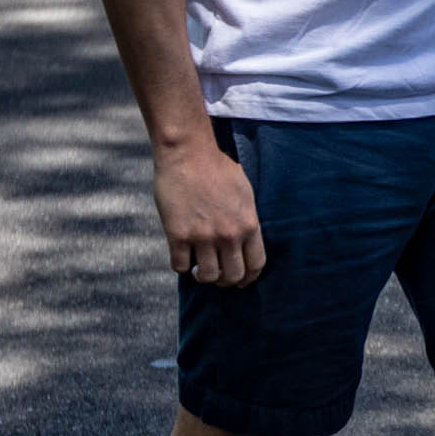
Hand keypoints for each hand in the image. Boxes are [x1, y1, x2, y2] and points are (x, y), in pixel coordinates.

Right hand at [153, 139, 264, 286]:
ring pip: (207, 276)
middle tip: (218, 276)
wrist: (188, 154)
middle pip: (232, 276)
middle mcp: (229, 235)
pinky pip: (180, 266)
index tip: (241, 280)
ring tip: (198, 269)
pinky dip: (181, 266)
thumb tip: (246, 238)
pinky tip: (181, 257)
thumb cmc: (217, 168)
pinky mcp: (178, 235)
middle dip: (226, 281)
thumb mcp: (245, 192)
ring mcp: (203, 237)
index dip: (249, 277)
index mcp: (249, 224)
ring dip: (203, 276)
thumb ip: (246, 218)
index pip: (256, 264)